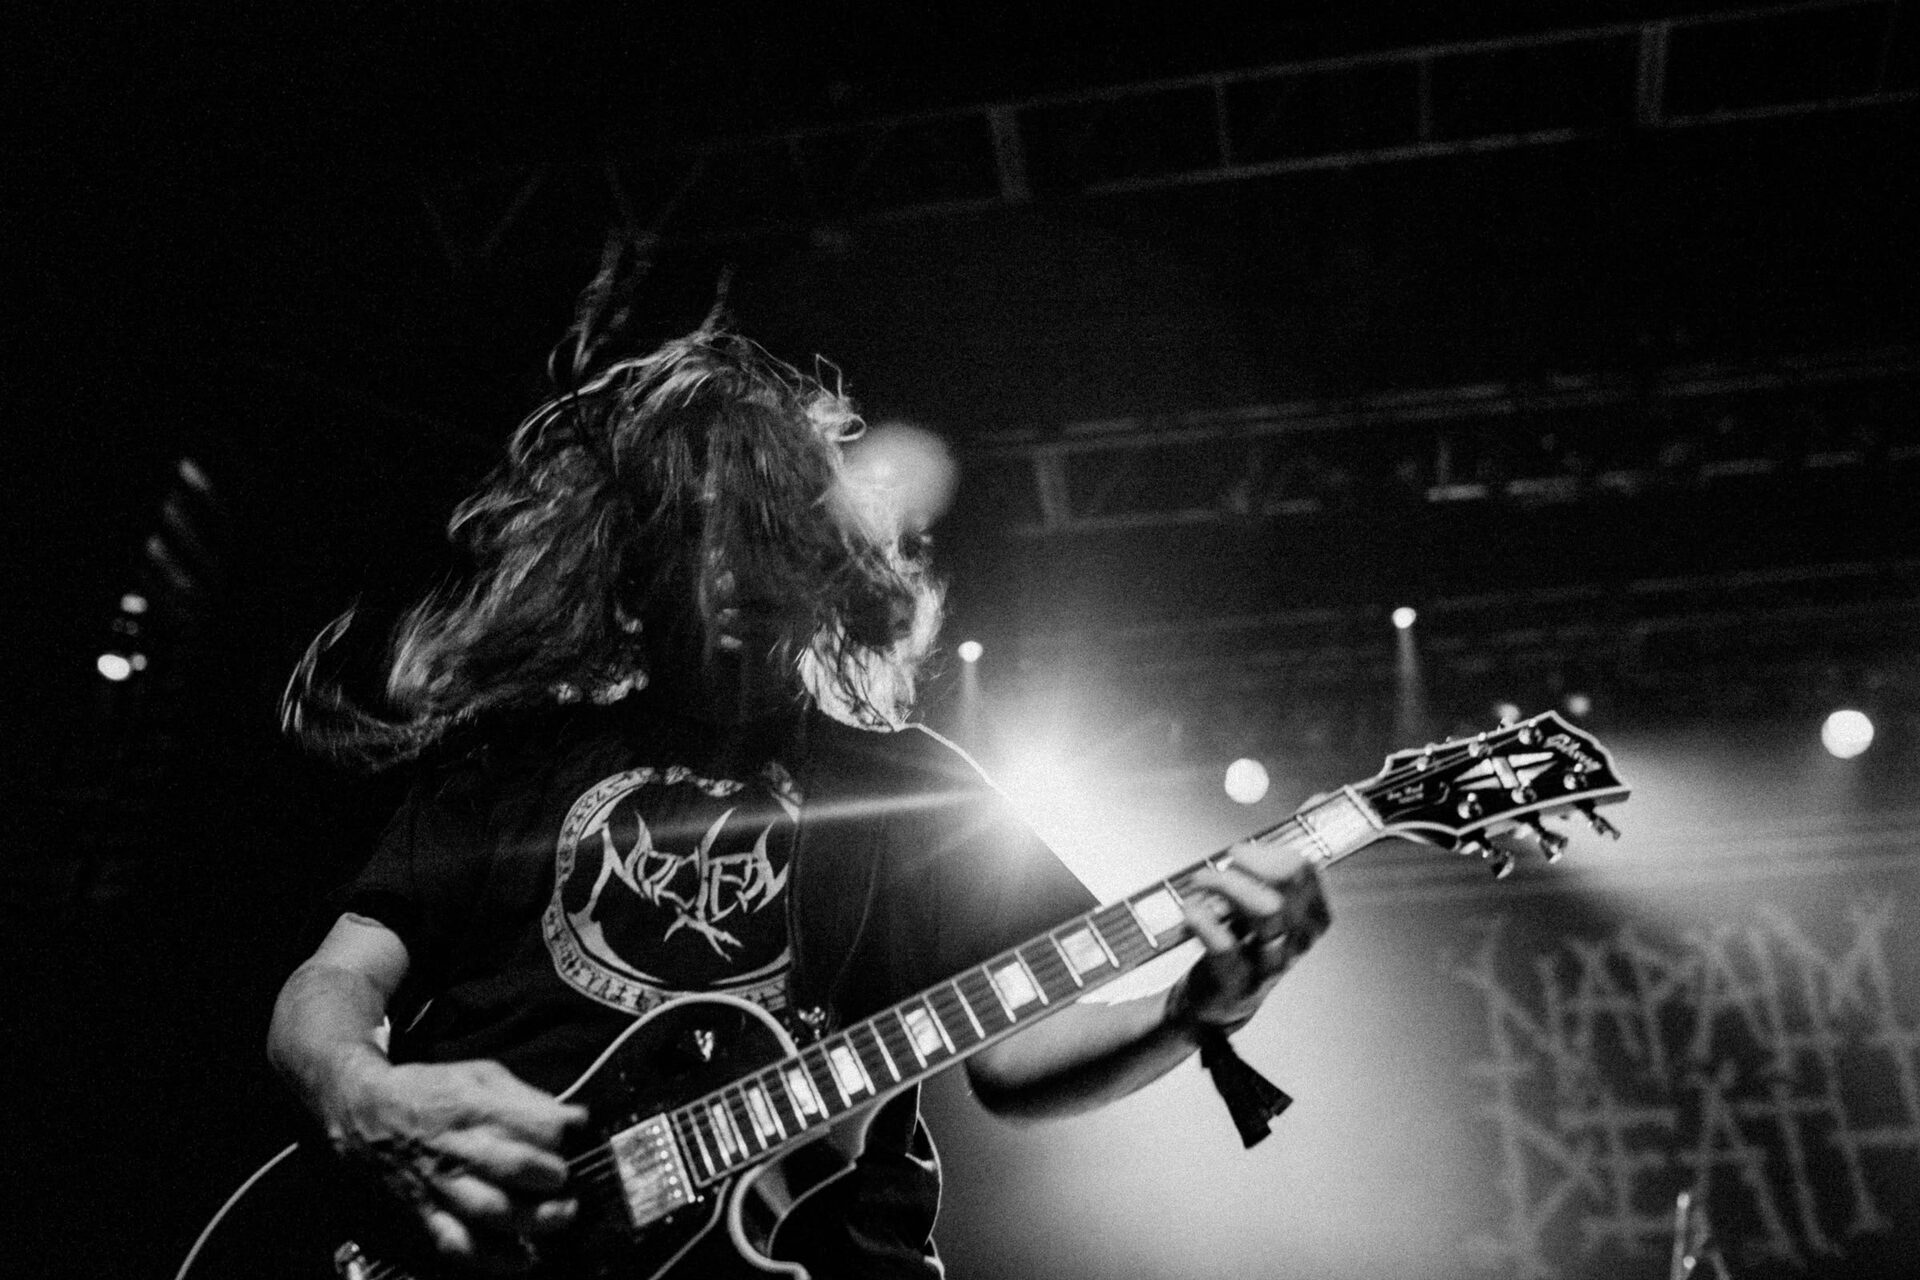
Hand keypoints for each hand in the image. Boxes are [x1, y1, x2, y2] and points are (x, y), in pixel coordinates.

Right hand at [325, 1057, 587, 1273]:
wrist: (364, 1113)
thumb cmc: (432, 1090)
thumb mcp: (481, 1075)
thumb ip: (529, 1098)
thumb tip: (577, 1119)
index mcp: (473, 1107)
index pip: (530, 1124)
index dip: (563, 1133)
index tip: (580, 1134)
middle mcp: (458, 1148)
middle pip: (513, 1167)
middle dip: (551, 1175)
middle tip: (569, 1178)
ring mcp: (441, 1185)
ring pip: (490, 1210)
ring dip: (533, 1218)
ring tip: (563, 1215)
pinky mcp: (427, 1212)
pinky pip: (458, 1243)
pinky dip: (491, 1258)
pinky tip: (522, 1260)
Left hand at [1168, 837, 1331, 1033]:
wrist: (1214, 1007)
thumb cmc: (1239, 949)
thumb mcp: (1263, 913)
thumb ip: (1270, 875)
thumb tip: (1284, 823)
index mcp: (1309, 920)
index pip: (1306, 872)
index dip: (1271, 852)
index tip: (1242, 851)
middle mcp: (1296, 941)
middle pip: (1289, 887)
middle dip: (1253, 863)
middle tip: (1225, 863)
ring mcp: (1268, 964)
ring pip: (1265, 912)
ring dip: (1227, 885)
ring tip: (1202, 881)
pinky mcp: (1236, 982)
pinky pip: (1226, 945)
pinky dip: (1204, 919)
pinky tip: (1191, 910)